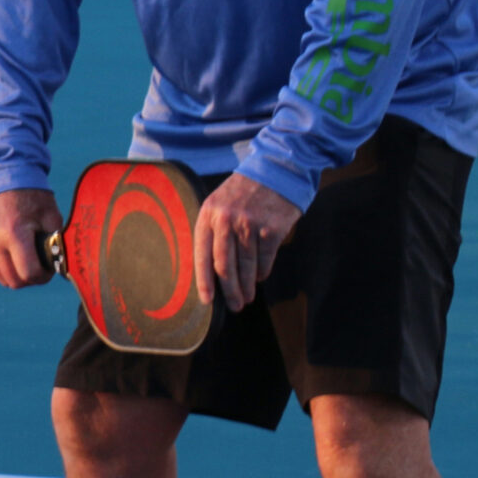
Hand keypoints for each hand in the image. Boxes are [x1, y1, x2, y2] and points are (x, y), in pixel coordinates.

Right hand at [0, 188, 62, 288]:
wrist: (6, 177)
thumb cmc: (34, 198)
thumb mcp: (52, 218)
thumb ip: (56, 245)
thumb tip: (61, 269)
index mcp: (15, 232)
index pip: (29, 274)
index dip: (44, 276)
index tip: (48, 267)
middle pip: (14, 281)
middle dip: (30, 278)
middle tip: (39, 265)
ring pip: (1, 278)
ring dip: (16, 275)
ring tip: (25, 260)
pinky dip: (1, 270)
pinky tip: (11, 258)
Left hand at [193, 173, 301, 311]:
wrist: (275, 171)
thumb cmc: (243, 193)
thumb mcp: (219, 203)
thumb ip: (213, 230)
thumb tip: (211, 269)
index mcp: (208, 214)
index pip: (202, 254)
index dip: (204, 280)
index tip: (207, 300)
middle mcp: (227, 220)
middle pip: (224, 265)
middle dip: (229, 290)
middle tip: (234, 306)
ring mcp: (249, 224)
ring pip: (246, 266)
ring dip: (246, 286)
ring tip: (247, 298)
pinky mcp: (272, 229)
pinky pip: (265, 260)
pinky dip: (262, 272)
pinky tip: (259, 278)